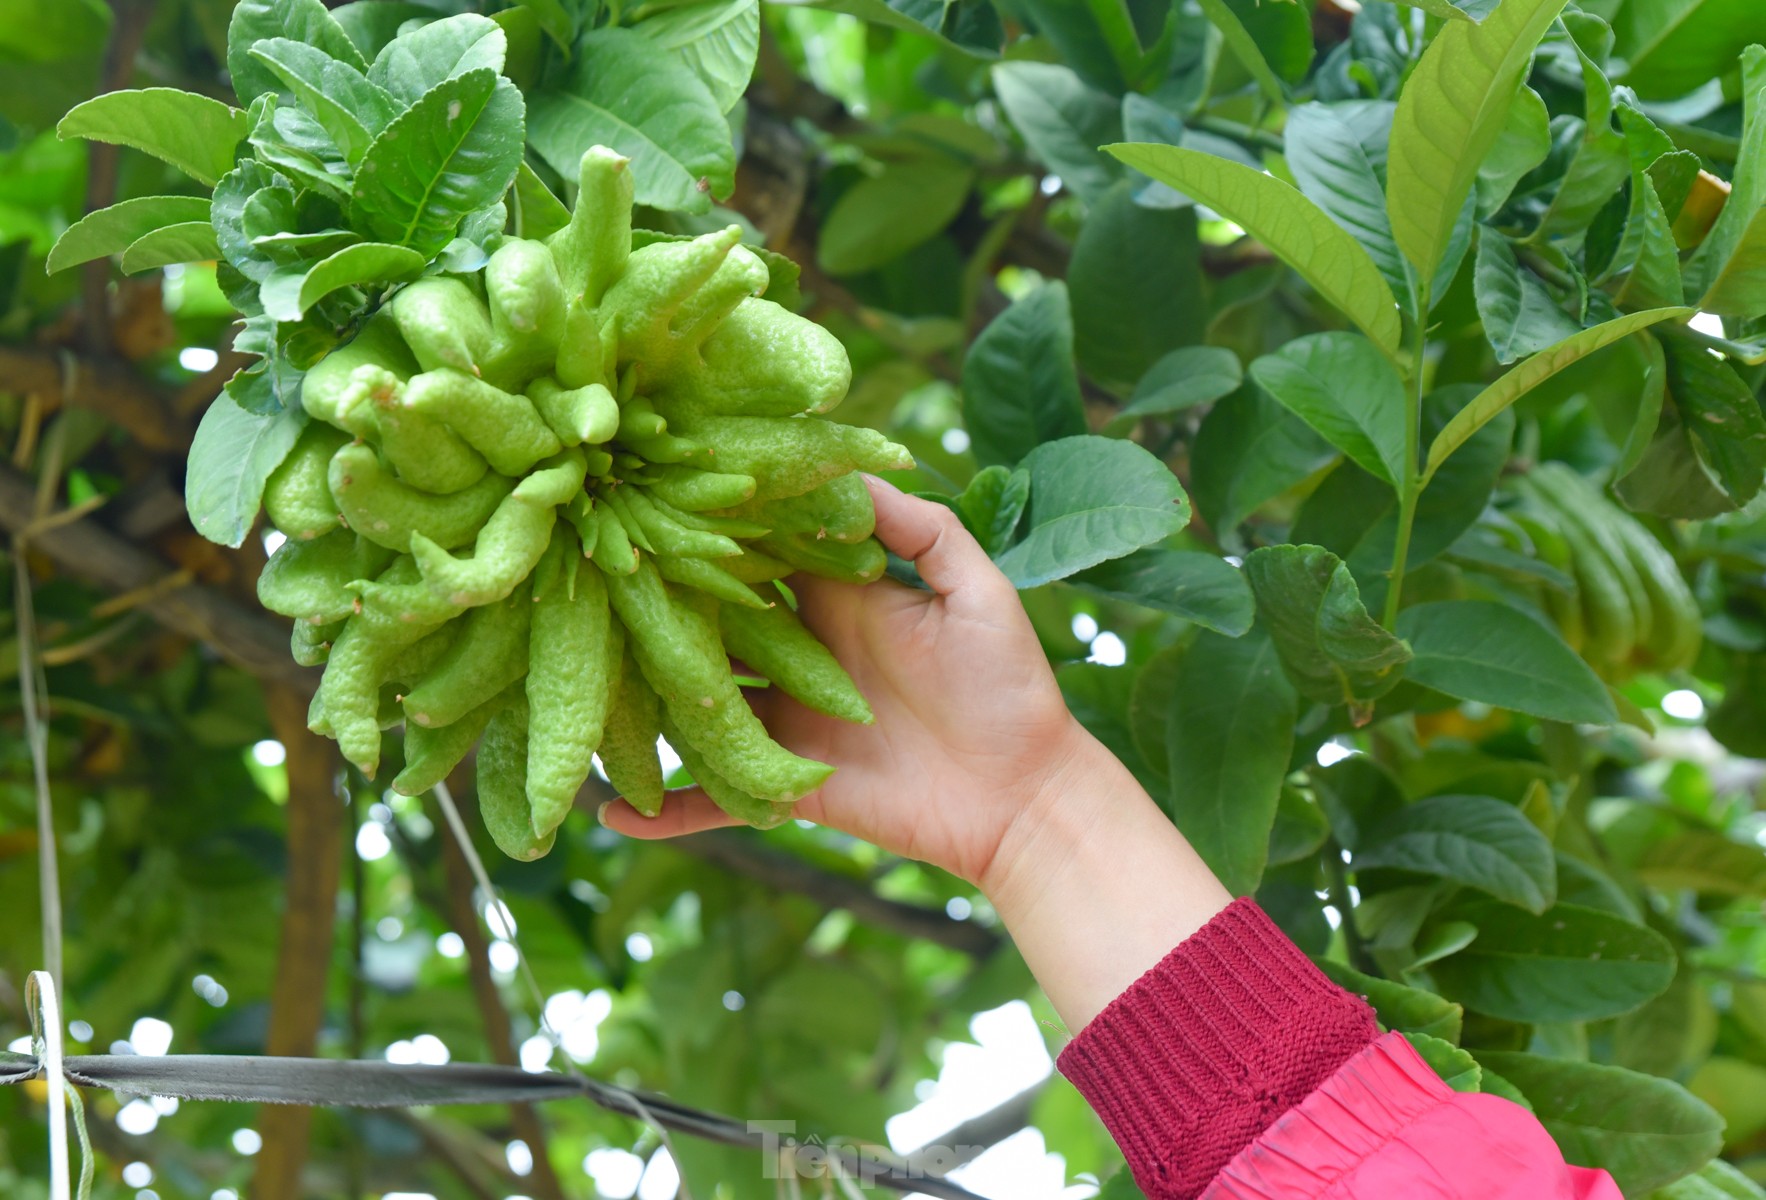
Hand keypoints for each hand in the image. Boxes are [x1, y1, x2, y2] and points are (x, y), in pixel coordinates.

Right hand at [599, 474, 1231, 1028]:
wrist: (1023, 794)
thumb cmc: (1008, 686)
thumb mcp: (978, 591)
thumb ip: (921, 529)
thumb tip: (854, 470)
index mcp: (832, 597)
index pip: (755, 555)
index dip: (708, 531)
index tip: (648, 502)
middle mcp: (795, 651)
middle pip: (708, 624)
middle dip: (653, 610)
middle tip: (587, 588)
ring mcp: (783, 719)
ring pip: (696, 706)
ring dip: (641, 703)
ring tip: (575, 689)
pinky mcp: (786, 783)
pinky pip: (716, 798)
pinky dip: (667, 811)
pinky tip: (609, 814)